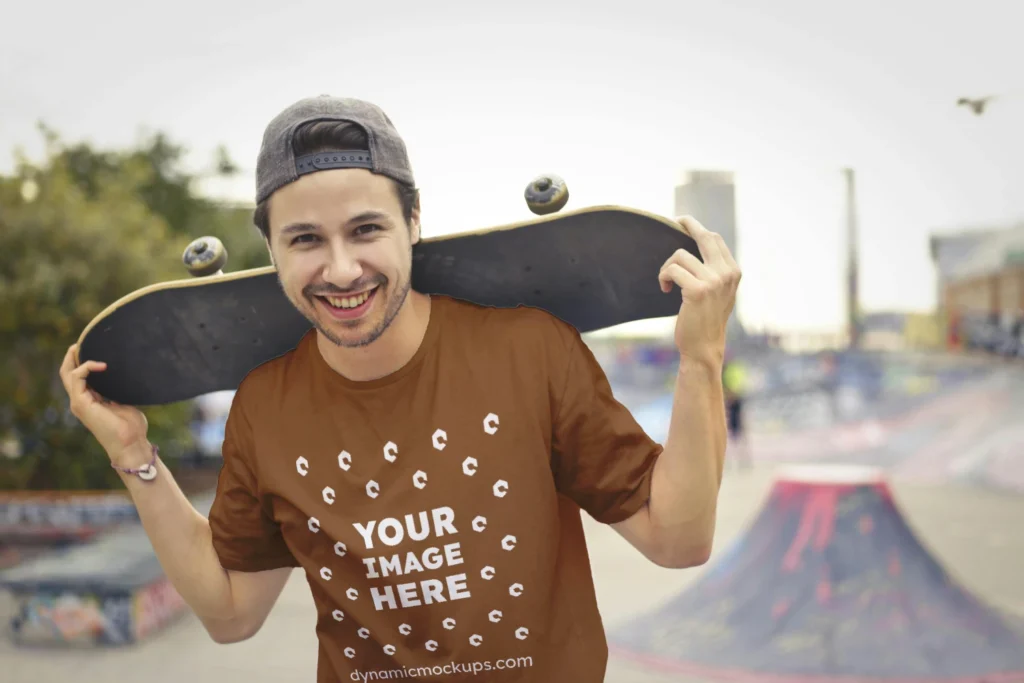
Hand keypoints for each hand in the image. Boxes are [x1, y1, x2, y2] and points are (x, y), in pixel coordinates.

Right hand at [60, 345, 150, 464]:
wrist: (131, 443)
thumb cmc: (132, 427)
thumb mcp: (125, 402)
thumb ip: (119, 390)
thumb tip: (126, 376)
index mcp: (90, 401)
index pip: (79, 378)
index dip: (81, 362)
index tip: (92, 348)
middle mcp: (81, 401)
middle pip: (68, 374)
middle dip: (71, 357)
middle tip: (80, 343)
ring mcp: (79, 402)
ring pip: (67, 374)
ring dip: (73, 358)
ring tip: (81, 346)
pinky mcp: (81, 403)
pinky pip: (77, 378)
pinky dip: (86, 367)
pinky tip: (101, 365)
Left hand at [658, 216, 740, 366]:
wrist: (703, 346)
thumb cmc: (706, 320)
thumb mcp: (719, 293)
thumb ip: (716, 272)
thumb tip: (700, 245)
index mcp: (733, 271)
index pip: (715, 239)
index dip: (697, 229)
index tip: (684, 224)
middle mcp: (727, 273)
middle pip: (704, 236)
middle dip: (688, 224)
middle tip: (676, 221)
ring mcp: (714, 280)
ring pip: (680, 255)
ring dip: (667, 267)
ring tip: (667, 282)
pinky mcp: (697, 290)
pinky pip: (673, 270)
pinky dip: (664, 277)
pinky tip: (665, 289)